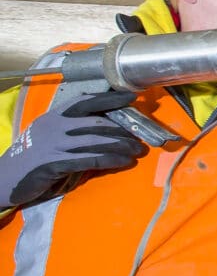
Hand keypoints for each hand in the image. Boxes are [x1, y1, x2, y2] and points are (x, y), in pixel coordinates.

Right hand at [1, 88, 146, 205]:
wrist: (4, 178)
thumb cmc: (31, 157)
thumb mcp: (49, 135)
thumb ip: (71, 129)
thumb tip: (104, 127)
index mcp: (53, 116)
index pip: (85, 101)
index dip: (110, 99)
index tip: (130, 97)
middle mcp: (54, 126)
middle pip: (97, 122)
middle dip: (123, 128)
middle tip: (143, 134)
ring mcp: (53, 145)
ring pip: (96, 141)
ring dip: (122, 145)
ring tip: (139, 149)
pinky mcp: (54, 164)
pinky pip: (89, 160)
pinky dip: (110, 160)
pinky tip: (124, 162)